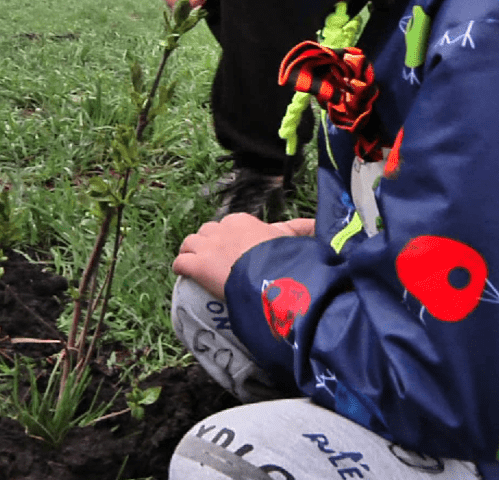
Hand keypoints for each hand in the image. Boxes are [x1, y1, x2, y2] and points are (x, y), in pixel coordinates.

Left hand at [173, 213, 314, 299]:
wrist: (270, 278)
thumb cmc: (283, 259)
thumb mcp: (293, 239)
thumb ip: (303, 228)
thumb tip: (319, 223)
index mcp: (242, 221)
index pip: (229, 224)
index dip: (229, 238)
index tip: (236, 252)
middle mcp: (221, 228)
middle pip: (206, 232)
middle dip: (208, 244)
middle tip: (216, 261)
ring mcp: (206, 246)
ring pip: (189, 244)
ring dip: (190, 253)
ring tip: (196, 267)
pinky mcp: (196, 265)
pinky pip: (180, 263)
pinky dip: (180, 269)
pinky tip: (185, 276)